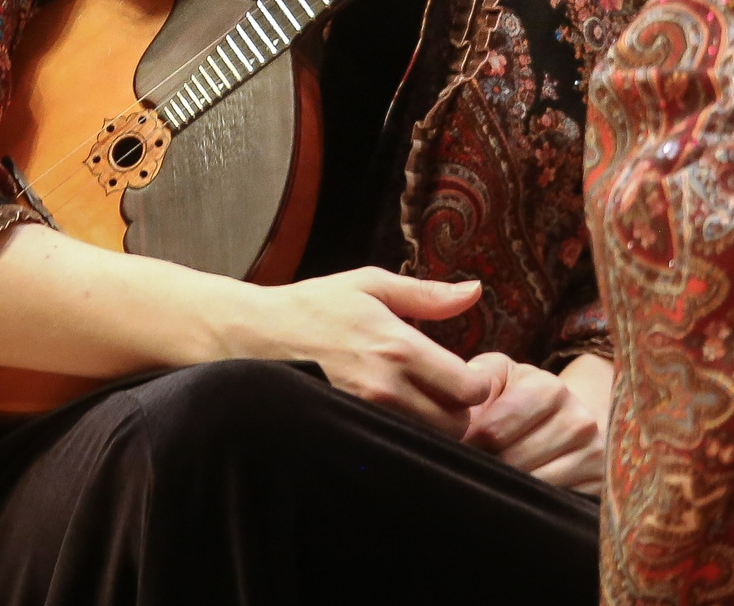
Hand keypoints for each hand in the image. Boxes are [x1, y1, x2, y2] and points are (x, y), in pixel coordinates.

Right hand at [223, 268, 495, 435]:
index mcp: (397, 347)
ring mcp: (363, 416)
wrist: (252, 336)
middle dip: (461, 409)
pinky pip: (393, 447)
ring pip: (426, 441)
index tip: (475, 372)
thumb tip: (476, 292)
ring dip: (435, 426)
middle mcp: (384, 389)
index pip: (468, 389)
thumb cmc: (313, 306)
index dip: (481, 384)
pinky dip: (405, 436)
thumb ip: (427, 294)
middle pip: (455, 424)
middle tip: (451, 390)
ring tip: (424, 403)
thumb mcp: (370, 286)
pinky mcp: (346, 432)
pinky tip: (398, 415)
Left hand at [461, 352, 604, 489]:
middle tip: (474, 464)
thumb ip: (476, 378)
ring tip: (496, 476)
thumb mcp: (499, 375)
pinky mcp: (599, 485)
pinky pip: (553, 505)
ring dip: (507, 485)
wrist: (569, 418)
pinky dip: (530, 502)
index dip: (468, 443)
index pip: (494, 431)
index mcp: (549, 388)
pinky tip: (521, 491)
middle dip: (486, 465)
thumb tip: (453, 402)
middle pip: (512, 461)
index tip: (459, 446)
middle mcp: (578, 420)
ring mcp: (593, 454)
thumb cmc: (520, 396)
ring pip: (532, 486)